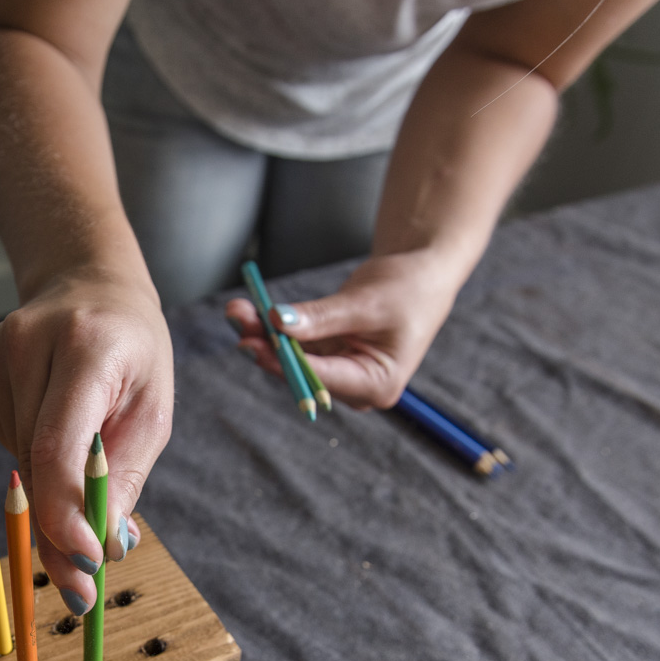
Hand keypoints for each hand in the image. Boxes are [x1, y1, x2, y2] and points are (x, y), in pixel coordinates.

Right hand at [0, 267, 172, 613]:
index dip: (64, 514)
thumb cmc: (133, 354)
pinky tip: (54, 420)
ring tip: (87, 444)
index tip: (83, 567)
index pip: (58, 444)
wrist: (90, 288)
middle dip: (60, 531)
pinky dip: (34, 457)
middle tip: (83, 586)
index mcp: (86, 346)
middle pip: (34, 464)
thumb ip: (123, 479)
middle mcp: (28, 344)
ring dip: (52, 487)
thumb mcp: (151, 412)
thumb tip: (101, 550)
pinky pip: (5, 444)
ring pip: (19, 462)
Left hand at [224, 250, 462, 408]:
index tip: (253, 342)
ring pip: (292, 357)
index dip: (284, 361)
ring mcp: (340, 372)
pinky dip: (274, 326)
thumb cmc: (409, 288)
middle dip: (267, 344)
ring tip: (237, 309)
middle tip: (237, 316)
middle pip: (301, 371)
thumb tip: (278, 322)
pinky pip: (295, 343)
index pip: (322, 378)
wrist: (423, 273)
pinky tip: (249, 311)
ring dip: (264, 333)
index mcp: (378, 385)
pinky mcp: (328, 355)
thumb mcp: (366, 303)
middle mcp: (356, 387)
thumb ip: (322, 317)